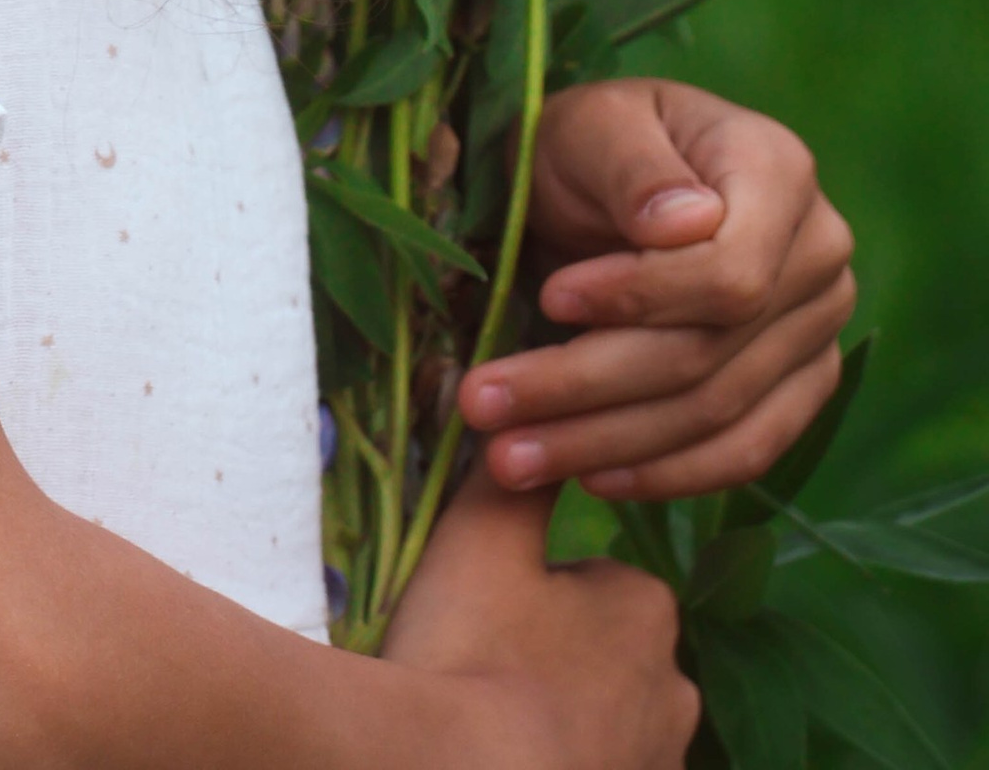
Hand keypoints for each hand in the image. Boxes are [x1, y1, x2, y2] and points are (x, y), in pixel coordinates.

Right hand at [385, 470, 696, 769]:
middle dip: (560, 662)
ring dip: (567, 722)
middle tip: (488, 669)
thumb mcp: (481, 535)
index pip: (597, 583)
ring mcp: (661, 765)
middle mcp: (679, 689)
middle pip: (609, 657)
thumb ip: (515, 476)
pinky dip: (569, 762)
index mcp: (648, 607)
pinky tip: (514, 759)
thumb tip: (530, 419)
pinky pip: (602, 768)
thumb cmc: (475, 648)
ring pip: (609, 726)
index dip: (537, 594)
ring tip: (497, 721)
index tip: (489, 613)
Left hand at [457, 76, 853, 503]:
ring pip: (718, 414)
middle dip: (588, 386)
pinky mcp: (802, 384)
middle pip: (710, 354)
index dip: (640, 300)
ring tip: (511, 457)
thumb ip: (633, 168)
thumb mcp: (594, 123)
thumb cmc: (598, 141)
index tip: (547, 300)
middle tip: (485, 406)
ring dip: (607, 445)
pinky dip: (666, 473)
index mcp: (778, 172)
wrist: (612, 179)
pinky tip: (590, 477)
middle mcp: (819, 254)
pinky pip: (746, 449)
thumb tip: (682, 225)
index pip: (730, 273)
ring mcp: (818, 327)